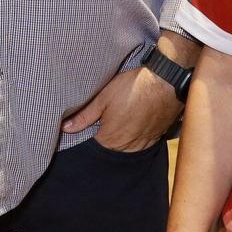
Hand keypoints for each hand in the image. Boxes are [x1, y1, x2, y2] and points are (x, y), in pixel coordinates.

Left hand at [62, 66, 179, 150]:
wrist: (166, 82)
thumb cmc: (133, 87)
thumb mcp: (103, 97)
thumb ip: (84, 116)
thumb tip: (65, 128)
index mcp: (110, 140)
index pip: (92, 147)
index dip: (88, 136)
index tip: (88, 126)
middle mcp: (127, 147)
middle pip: (110, 150)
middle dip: (105, 139)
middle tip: (105, 122)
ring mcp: (143, 144)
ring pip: (126, 149)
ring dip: (120, 140)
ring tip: (120, 122)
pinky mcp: (156, 138)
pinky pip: (141, 145)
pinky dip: (135, 138)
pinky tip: (133, 124)